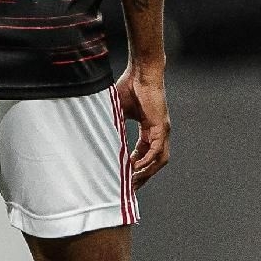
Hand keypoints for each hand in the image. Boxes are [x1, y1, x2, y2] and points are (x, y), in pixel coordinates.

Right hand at [113, 61, 170, 187]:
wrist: (140, 72)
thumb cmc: (129, 86)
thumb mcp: (118, 112)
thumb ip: (113, 125)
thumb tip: (99, 136)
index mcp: (149, 129)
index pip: (145, 154)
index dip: (136, 167)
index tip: (125, 177)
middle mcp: (158, 132)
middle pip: (154, 162)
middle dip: (142, 176)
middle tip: (129, 188)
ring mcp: (162, 130)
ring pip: (158, 160)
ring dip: (146, 172)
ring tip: (132, 182)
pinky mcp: (162, 126)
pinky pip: (157, 149)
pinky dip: (147, 160)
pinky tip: (135, 167)